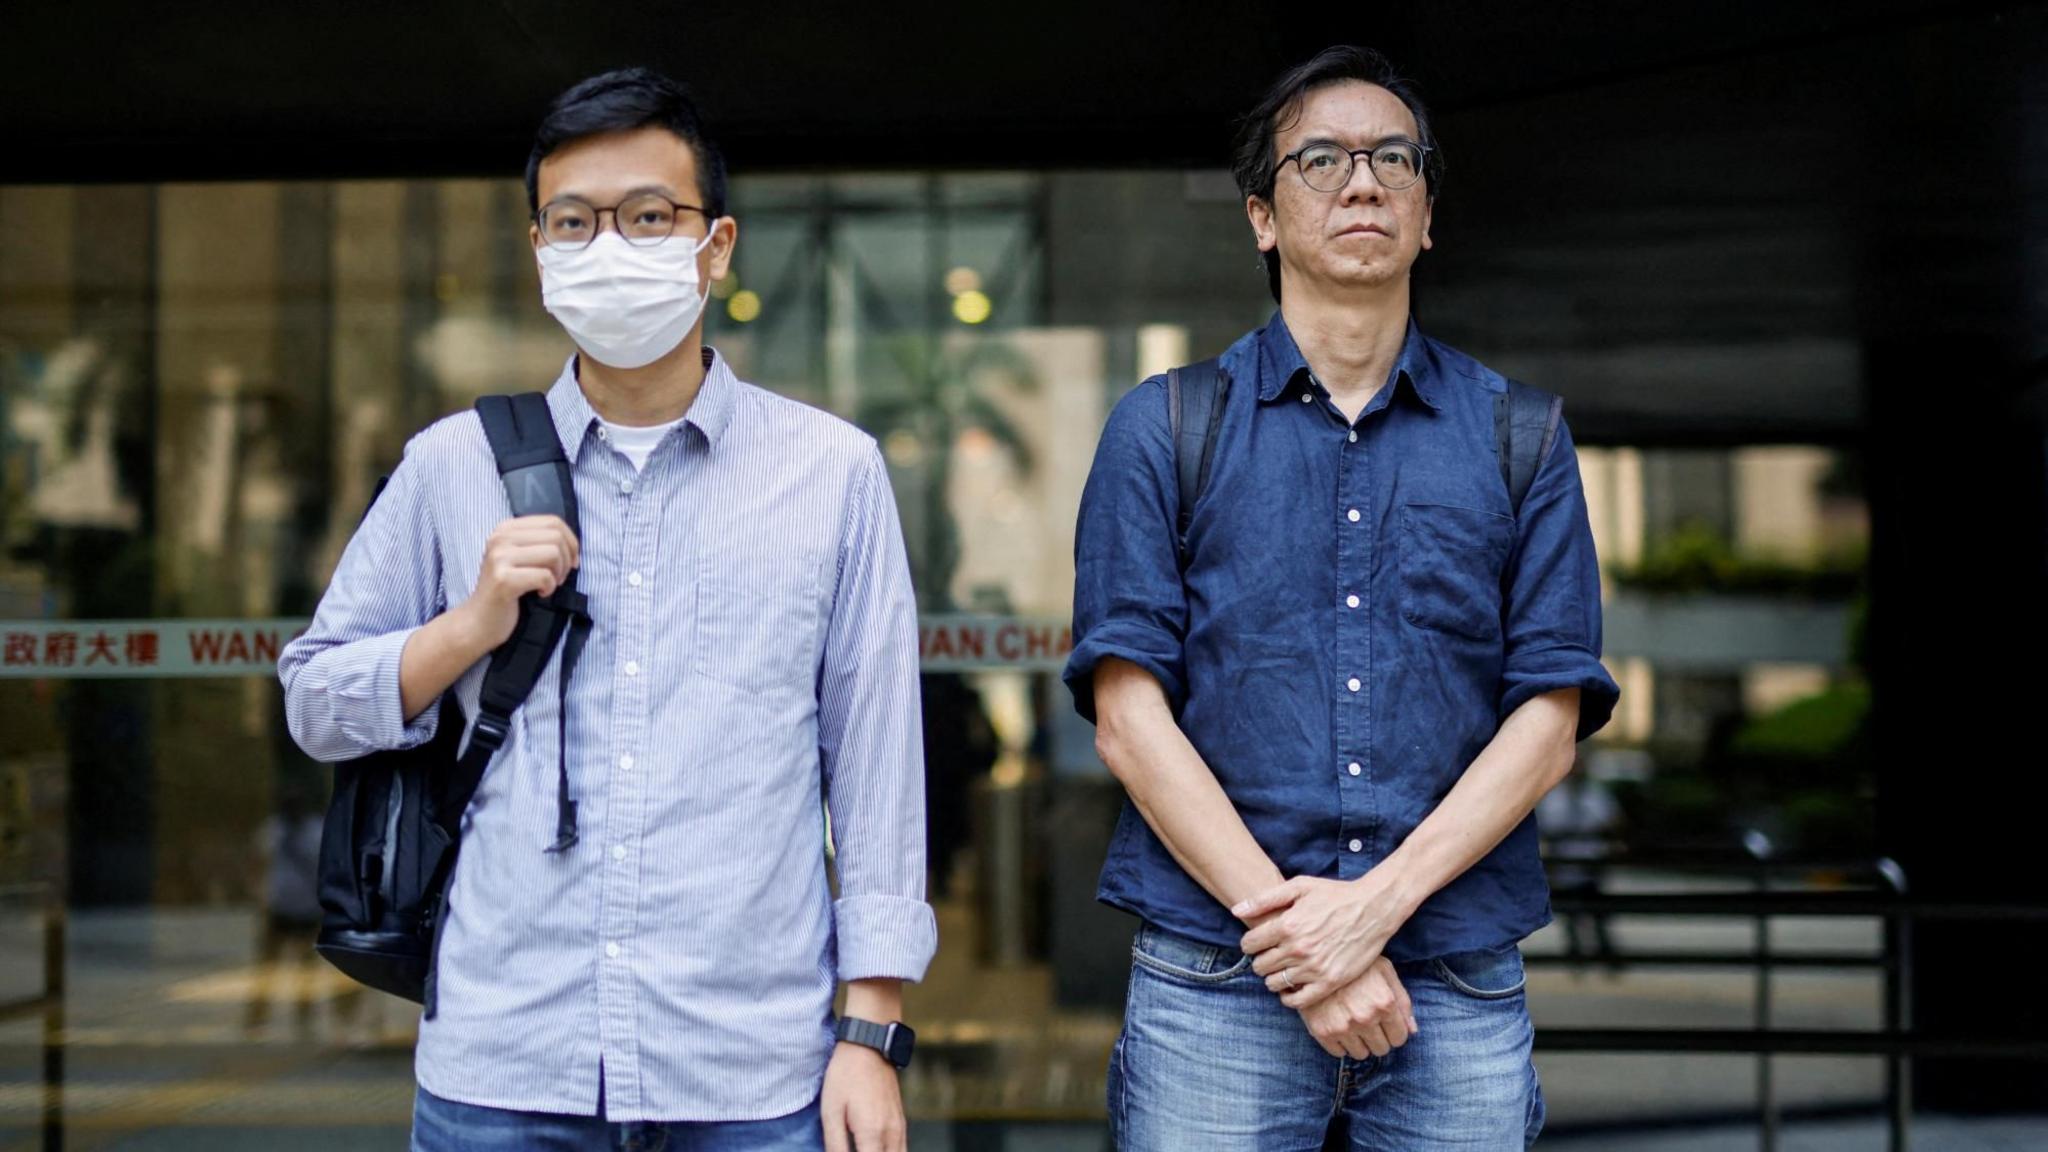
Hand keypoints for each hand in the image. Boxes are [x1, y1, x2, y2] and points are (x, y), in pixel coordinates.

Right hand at [456, 515, 579, 649]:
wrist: (479, 620)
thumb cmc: (507, 589)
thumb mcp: (520, 557)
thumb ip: (540, 543)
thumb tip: (572, 542)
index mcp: (505, 529)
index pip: (552, 521)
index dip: (571, 541)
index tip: (571, 561)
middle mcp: (500, 538)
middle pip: (556, 536)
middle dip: (566, 559)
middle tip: (559, 577)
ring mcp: (499, 558)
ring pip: (553, 553)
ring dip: (559, 573)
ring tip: (548, 584)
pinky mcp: (504, 580)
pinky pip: (544, 576)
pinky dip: (550, 587)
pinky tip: (540, 594)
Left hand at [821, 1041, 906, 1151]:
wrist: (869, 1045)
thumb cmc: (845, 1076)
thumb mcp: (831, 1111)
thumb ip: (835, 1145)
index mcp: (873, 1134)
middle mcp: (891, 1134)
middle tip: (854, 1150)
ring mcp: (900, 1127)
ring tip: (862, 1149)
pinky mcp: (901, 1121)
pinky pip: (901, 1150)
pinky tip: (873, 1150)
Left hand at [1235, 871, 1409, 1009]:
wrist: (1373, 909)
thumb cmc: (1335, 895)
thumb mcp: (1299, 887)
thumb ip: (1265, 899)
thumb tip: (1236, 910)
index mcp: (1287, 925)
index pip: (1249, 944)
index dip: (1249, 944)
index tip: (1256, 943)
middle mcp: (1298, 948)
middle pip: (1260, 965)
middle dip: (1260, 960)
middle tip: (1270, 956)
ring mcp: (1314, 967)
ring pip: (1274, 983)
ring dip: (1273, 978)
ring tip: (1281, 969)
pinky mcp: (1330, 982)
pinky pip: (1298, 1000)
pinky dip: (1289, 998)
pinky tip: (1291, 988)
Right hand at [1299, 956, 1417, 1058]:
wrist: (1315, 957)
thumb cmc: (1355, 963)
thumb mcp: (1384, 971)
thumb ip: (1402, 1000)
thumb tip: (1412, 1030)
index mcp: (1384, 1003)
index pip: (1399, 1038)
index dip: (1394, 1031)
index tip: (1385, 1023)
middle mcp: (1365, 1018)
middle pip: (1381, 1049)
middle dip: (1378, 1037)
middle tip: (1368, 1021)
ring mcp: (1343, 1026)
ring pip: (1361, 1054)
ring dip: (1360, 1042)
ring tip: (1352, 1022)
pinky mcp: (1322, 1031)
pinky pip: (1339, 1053)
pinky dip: (1340, 1043)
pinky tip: (1337, 1024)